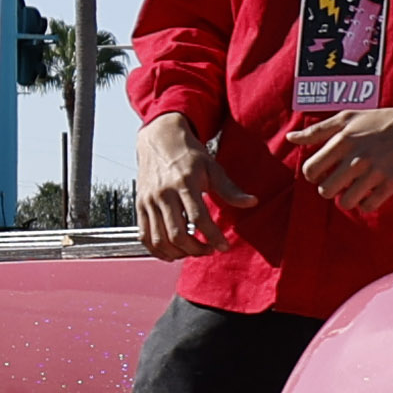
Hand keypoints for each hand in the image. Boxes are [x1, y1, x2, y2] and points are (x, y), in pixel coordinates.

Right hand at [124, 112, 256, 255]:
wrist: (159, 139)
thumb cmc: (188, 154)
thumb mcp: (212, 168)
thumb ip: (229, 189)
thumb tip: (252, 202)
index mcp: (184, 183)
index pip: (199, 217)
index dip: (213, 236)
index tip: (224, 246)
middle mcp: (163, 194)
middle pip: (177, 234)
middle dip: (196, 249)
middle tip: (209, 249)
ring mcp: (148, 201)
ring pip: (160, 239)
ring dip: (178, 253)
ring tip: (193, 250)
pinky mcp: (140, 205)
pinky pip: (144, 236)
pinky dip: (157, 250)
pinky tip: (172, 252)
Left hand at [286, 97, 392, 215]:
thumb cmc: (379, 120)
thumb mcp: (347, 118)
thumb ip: (317, 130)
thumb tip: (291, 138)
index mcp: (343, 140)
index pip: (310, 171)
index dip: (314, 175)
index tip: (325, 171)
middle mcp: (357, 156)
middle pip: (325, 190)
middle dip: (330, 189)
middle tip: (340, 181)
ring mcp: (375, 171)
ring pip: (345, 202)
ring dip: (347, 199)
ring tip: (354, 189)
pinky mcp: (392, 182)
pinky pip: (368, 206)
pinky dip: (365, 204)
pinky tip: (370, 193)